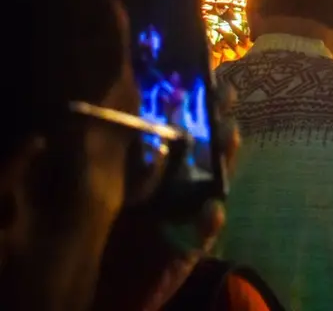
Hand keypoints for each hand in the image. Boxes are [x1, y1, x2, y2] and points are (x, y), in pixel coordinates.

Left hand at [93, 86, 241, 310]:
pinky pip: (203, 235)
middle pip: (201, 150)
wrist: (87, 297)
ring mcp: (182, 219)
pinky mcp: (186, 250)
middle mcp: (169, 190)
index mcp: (146, 173)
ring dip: (224, 160)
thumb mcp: (77, 193)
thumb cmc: (82, 243)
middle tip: (226, 96)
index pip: (172, 132)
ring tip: (230, 135)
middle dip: (215, 119)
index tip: (203, 75)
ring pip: (212, 184)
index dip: (190, 104)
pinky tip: (212, 208)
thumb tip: (72, 120)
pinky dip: (209, 221)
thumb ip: (81, 161)